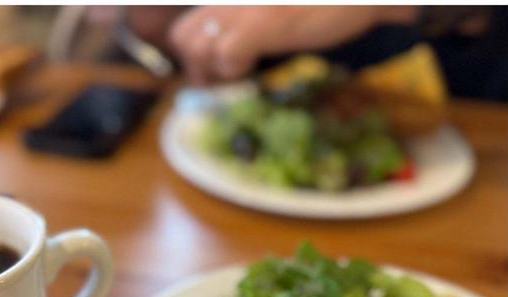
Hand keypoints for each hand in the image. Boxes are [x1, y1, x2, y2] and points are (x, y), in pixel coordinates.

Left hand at [169, 5, 416, 84]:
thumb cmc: (325, 2)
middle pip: (181, 37)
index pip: (187, 26)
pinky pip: (225, 54)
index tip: (216, 72)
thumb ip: (249, 26)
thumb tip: (231, 56)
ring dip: (215, 70)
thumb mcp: (275, 13)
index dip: (195, 54)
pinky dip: (234, 69)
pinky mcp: (260, 23)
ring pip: (196, 48)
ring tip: (244, 69)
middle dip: (197, 67)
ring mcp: (241, 8)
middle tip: (225, 78)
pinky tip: (256, 63)